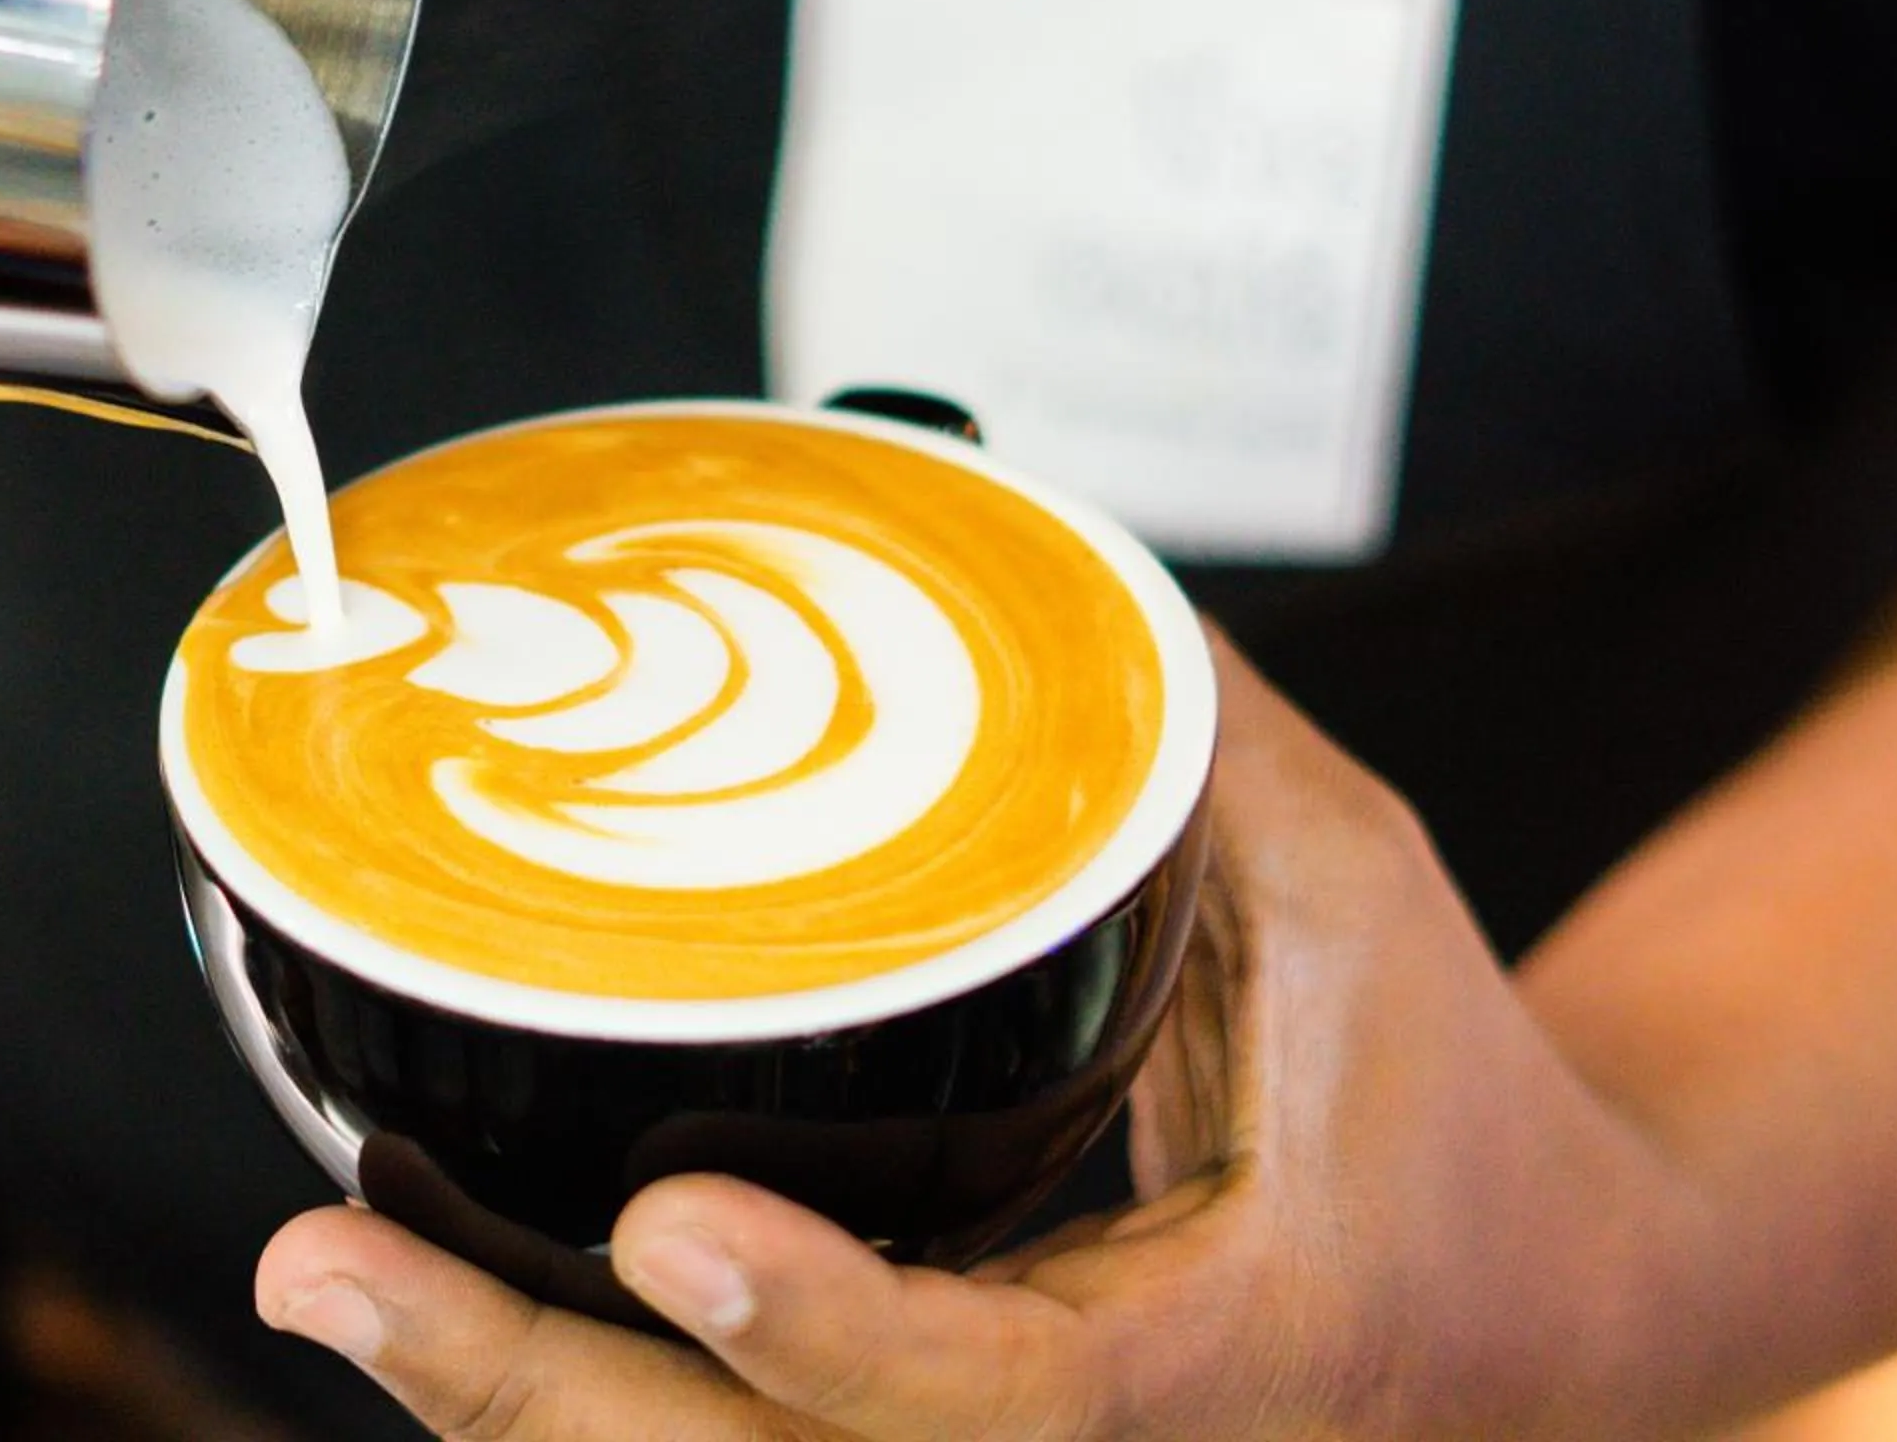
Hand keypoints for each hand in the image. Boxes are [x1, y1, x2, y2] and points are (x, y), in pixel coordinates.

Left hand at [257, 640, 1730, 1440]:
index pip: (1010, 1397)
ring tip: (333, 1263)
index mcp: (1228, 1354)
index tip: (666, 1230)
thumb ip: (1184, 740)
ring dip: (517, 1403)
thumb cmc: (1460, 1108)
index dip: (830, 1337)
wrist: (1567, 1309)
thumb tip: (1005, 542)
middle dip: (535, 1395)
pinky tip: (446, 1295)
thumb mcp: (1355, 894)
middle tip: (329, 1256)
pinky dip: (591, 1400)